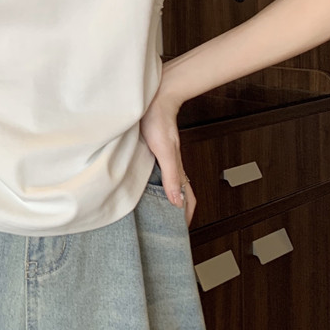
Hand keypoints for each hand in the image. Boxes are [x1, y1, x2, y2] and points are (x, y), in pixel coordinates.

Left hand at [140, 91, 195, 226]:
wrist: (154, 97)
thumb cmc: (159, 121)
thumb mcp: (164, 151)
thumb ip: (171, 175)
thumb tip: (178, 201)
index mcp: (176, 168)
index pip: (187, 197)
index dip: (186, 215)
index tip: (181, 231)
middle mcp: (171, 166)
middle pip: (178, 193)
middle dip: (176, 211)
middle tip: (167, 227)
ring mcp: (162, 158)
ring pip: (167, 184)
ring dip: (165, 199)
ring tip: (156, 212)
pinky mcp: (153, 150)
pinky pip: (156, 173)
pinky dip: (155, 184)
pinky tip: (143, 186)